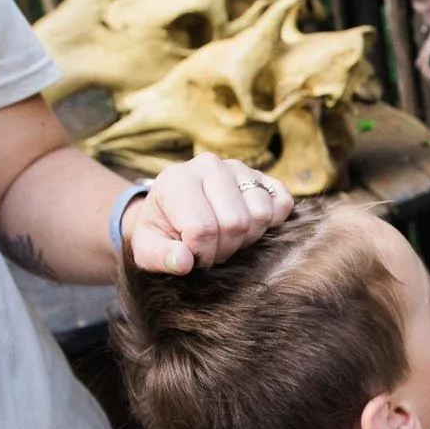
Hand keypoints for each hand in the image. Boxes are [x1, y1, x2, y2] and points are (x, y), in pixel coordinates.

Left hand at [124, 153, 294, 272]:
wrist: (172, 208)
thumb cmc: (160, 231)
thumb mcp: (146, 248)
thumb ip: (159, 257)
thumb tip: (185, 262)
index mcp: (177, 181)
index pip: (203, 228)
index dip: (202, 254)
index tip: (192, 256)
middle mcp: (210, 166)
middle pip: (236, 223)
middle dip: (225, 249)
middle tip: (211, 249)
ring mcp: (240, 168)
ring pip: (261, 215)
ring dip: (248, 238)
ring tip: (227, 238)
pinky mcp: (263, 176)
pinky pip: (282, 203)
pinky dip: (273, 223)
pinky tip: (249, 227)